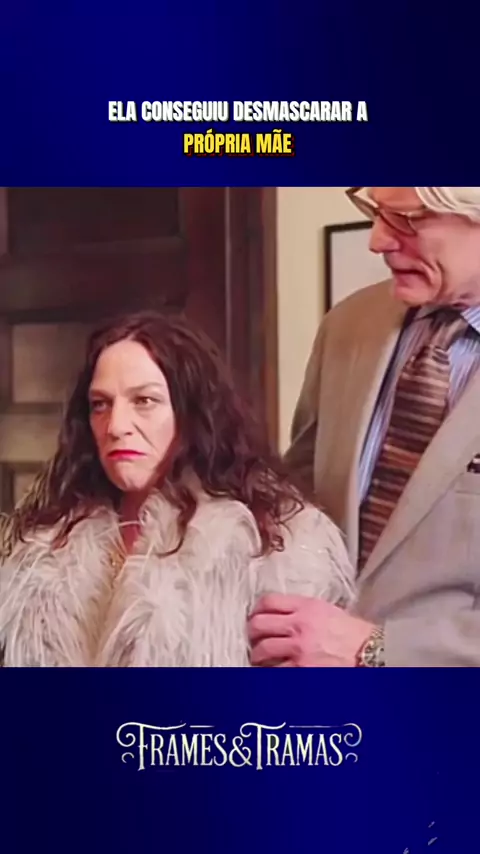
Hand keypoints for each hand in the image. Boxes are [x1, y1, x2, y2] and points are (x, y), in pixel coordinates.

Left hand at [247, 593, 373, 666]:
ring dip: (258, 656)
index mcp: (306, 607)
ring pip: (262, 651)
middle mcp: (299, 625)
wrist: (371, 652)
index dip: (256, 609)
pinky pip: (275, 672)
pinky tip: (271, 672)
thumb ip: (304, 610)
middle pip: (258, 625)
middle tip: (254, 638)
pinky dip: (270, 673)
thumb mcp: (328, 610)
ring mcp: (299, 649)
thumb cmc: (354, 633)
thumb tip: (284, 614)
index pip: (268, 601)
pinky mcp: (302, 670)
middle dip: (252, 632)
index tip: (255, 616)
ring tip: (260, 659)